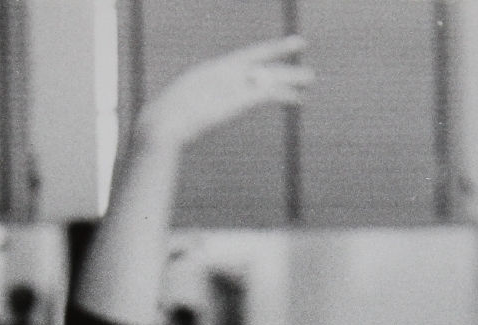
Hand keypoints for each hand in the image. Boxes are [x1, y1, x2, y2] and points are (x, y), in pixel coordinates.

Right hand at [138, 35, 313, 147]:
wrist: (167, 121)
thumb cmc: (168, 119)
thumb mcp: (183, 108)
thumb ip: (194, 106)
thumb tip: (187, 115)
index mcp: (213, 70)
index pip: (246, 57)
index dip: (266, 52)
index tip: (277, 49)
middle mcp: (226, 73)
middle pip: (262, 66)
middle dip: (283, 65)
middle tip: (303, 58)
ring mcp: (233, 85)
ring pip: (269, 78)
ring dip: (290, 79)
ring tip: (310, 78)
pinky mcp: (238, 100)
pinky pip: (266, 95)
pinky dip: (283, 96)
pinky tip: (298, 99)